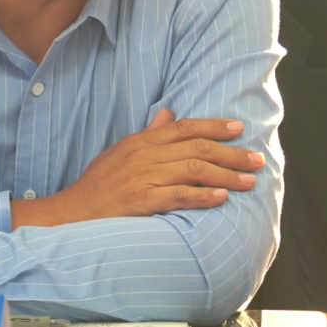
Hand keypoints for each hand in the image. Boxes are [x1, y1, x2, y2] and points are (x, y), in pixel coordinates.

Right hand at [11, 109, 263, 227]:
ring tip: (248, 181)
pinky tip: (221, 198)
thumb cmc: (97, 185)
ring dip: (224, 175)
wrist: (71, 212)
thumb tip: (168, 114)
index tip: (239, 128)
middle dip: (230, 153)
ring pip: (192, 169)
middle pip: (196, 147)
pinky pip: (177, 195)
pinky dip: (202, 195)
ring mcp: (142, 177)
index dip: (214, 125)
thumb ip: (147, 134)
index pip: (184, 127)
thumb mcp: (119, 152)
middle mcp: (143, 155)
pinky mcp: (141, 200)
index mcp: (140, 141)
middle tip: (256, 159)